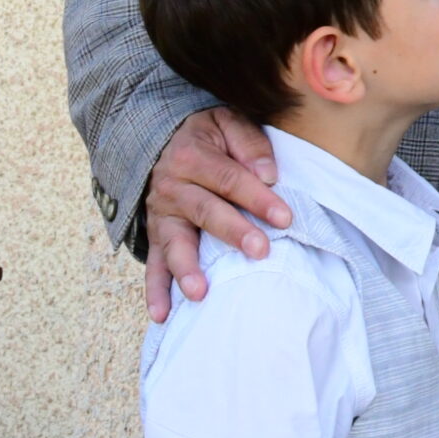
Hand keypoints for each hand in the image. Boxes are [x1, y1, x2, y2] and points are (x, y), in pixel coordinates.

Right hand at [143, 107, 287, 321]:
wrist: (163, 140)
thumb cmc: (208, 135)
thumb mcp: (228, 122)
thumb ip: (249, 143)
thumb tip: (268, 174)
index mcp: (192, 157)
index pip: (231, 179)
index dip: (258, 198)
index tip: (285, 217)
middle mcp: (172, 187)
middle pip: (206, 212)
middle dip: (233, 232)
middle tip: (260, 251)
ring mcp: (161, 215)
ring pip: (174, 243)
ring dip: (186, 269)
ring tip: (200, 292)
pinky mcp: (156, 236)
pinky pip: (153, 264)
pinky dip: (155, 291)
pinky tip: (162, 314)